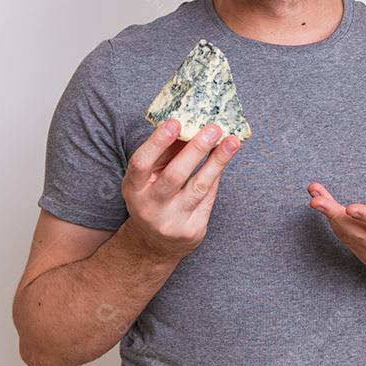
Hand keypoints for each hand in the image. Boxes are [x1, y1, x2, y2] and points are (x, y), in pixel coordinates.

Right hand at [121, 118, 242, 262]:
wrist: (155, 244)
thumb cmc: (154, 197)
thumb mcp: (151, 176)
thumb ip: (166, 152)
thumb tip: (189, 122)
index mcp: (133, 189)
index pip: (141, 163)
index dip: (157, 142)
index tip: (175, 122)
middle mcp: (149, 207)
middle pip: (175, 176)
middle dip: (196, 149)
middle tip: (213, 128)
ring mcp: (171, 222)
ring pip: (199, 187)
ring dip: (217, 161)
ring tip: (232, 142)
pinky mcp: (192, 230)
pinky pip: (209, 198)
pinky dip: (216, 176)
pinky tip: (224, 159)